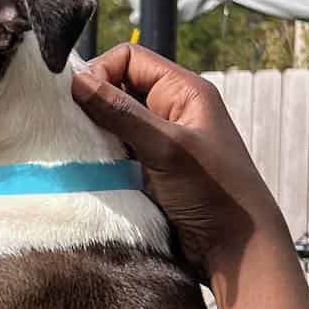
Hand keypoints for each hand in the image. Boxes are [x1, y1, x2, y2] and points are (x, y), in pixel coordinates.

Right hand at [71, 43, 285, 281]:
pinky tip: (91, 168)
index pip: (129, 58)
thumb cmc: (216, 193)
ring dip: (95, 133)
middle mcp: (171, 111)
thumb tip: (78, 81)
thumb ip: (122, 113)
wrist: (234, 250)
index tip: (79, 99)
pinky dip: (100, 156)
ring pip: (113, 121)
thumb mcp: (167, 148)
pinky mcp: (148, 169)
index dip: (100, 71)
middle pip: (118, 87)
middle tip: (74, 125)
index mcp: (185, 92)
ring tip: (82, 149)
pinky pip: (115, 151)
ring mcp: (159, 141)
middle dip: (93, 103)